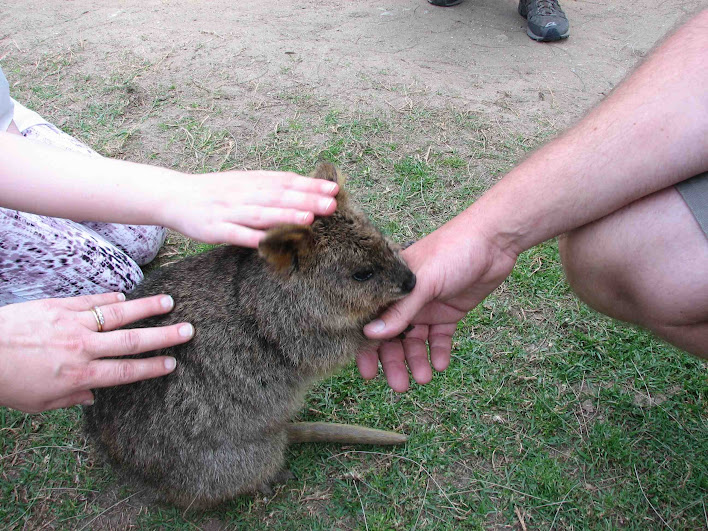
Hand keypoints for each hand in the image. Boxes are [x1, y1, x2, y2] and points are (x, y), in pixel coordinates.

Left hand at [0, 292, 192, 412]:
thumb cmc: (7, 381)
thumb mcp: (39, 402)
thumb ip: (70, 398)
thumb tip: (92, 396)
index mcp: (80, 375)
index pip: (126, 371)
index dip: (152, 367)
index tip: (172, 363)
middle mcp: (83, 348)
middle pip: (132, 341)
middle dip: (164, 336)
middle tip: (188, 330)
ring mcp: (72, 323)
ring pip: (118, 314)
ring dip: (146, 308)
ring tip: (168, 302)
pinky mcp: (58, 306)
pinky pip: (91, 301)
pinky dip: (110, 299)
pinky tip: (125, 297)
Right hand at [165, 170, 338, 246]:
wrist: (174, 196)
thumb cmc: (215, 192)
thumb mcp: (243, 182)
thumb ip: (270, 186)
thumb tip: (304, 188)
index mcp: (251, 181)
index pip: (285, 181)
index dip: (309, 185)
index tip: (333, 189)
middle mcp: (243, 194)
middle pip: (278, 196)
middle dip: (306, 200)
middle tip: (331, 204)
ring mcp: (228, 211)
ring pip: (261, 214)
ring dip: (285, 216)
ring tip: (309, 219)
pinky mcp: (214, 229)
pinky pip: (236, 234)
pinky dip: (252, 237)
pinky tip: (269, 241)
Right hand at [357, 218, 517, 390]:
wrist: (493, 241)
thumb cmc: (452, 250)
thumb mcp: (423, 282)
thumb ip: (399, 311)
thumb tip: (370, 335)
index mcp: (391, 286)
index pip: (373, 321)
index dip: (368, 346)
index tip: (366, 372)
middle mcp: (406, 299)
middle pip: (394, 337)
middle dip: (395, 362)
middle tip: (399, 386)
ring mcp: (428, 306)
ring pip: (416, 341)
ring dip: (417, 361)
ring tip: (424, 379)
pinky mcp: (449, 313)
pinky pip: (440, 338)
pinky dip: (439, 352)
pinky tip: (441, 365)